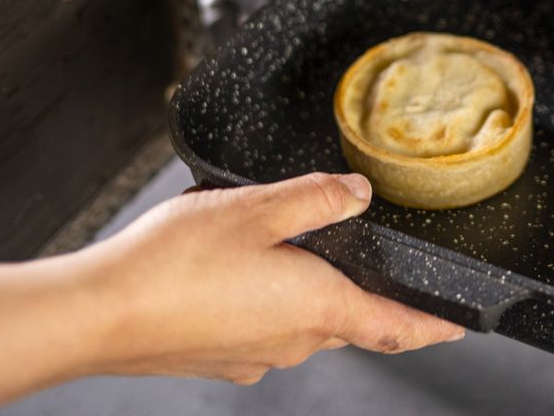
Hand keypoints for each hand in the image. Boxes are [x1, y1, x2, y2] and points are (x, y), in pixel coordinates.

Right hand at [71, 171, 464, 383]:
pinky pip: (258, 328)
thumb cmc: (171, 265)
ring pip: (300, 323)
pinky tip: (233, 271)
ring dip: (304, 291)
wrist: (92, 317)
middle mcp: (290, 343)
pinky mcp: (214, 358)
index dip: (435, 325)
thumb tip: (358, 196)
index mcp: (316, 309)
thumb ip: (316, 197)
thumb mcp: (257, 208)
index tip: (461, 326)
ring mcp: (250, 357)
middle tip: (365, 260)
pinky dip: (262, 301)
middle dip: (361, 294)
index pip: (396, 326)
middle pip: (347, 321)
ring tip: (285, 248)